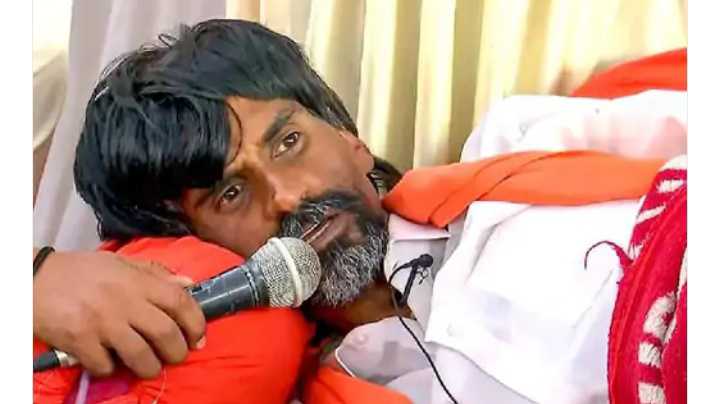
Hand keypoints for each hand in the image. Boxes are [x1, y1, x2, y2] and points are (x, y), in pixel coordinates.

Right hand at [33, 250, 205, 377]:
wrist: (33, 278)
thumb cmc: (81, 271)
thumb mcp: (120, 263)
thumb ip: (155, 273)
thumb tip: (187, 284)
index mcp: (136, 280)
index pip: (180, 301)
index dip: (196, 322)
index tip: (199, 336)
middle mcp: (123, 301)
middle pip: (166, 334)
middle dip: (178, 351)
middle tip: (176, 355)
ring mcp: (101, 323)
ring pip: (141, 356)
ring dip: (150, 367)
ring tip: (148, 366)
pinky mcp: (80, 341)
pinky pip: (106, 367)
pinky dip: (111, 370)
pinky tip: (109, 361)